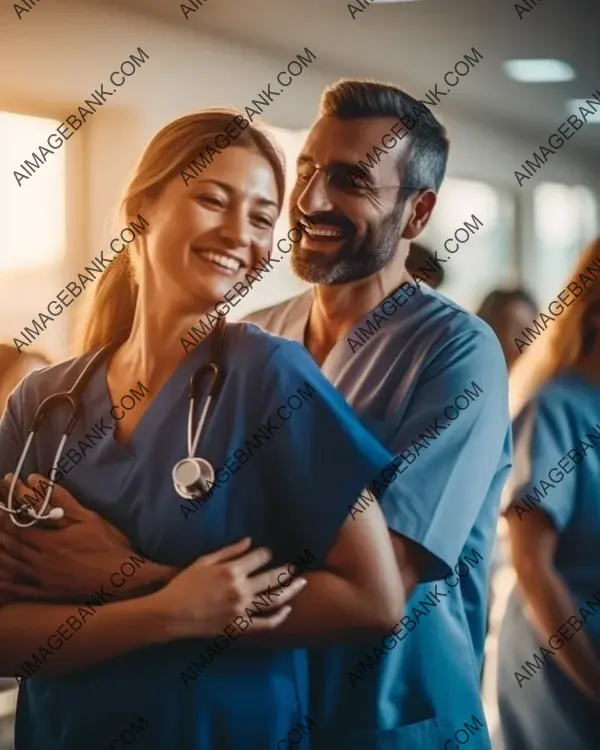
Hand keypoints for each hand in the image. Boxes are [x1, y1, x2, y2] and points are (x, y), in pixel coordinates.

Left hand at [0, 473, 178, 603]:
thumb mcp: (88, 518)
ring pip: (9, 566)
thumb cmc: (108, 545)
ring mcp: (41, 580)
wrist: (124, 579)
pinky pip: (18, 588)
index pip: (16, 524)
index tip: (0, 495)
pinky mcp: (46, 593)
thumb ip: (59, 499)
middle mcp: (39, 562)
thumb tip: (34, 480)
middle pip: (9, 544)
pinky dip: (4, 581)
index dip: (4, 510)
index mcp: (48, 542)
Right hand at [153, 537, 306, 639]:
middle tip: (295, 567)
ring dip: (291, 590)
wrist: (171, 614)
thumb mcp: (205, 561)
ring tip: (301, 583)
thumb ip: (229, 551)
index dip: (265, 553)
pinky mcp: (239, 627)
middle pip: (272, 577)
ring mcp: (242, 610)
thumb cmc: (185, 584)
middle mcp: (241, 590)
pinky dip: (278, 617)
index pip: (259, 558)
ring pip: (274, 599)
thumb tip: (250, 541)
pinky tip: (287, 609)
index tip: (267, 553)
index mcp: (232, 571)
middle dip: (286, 570)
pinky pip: (264, 624)